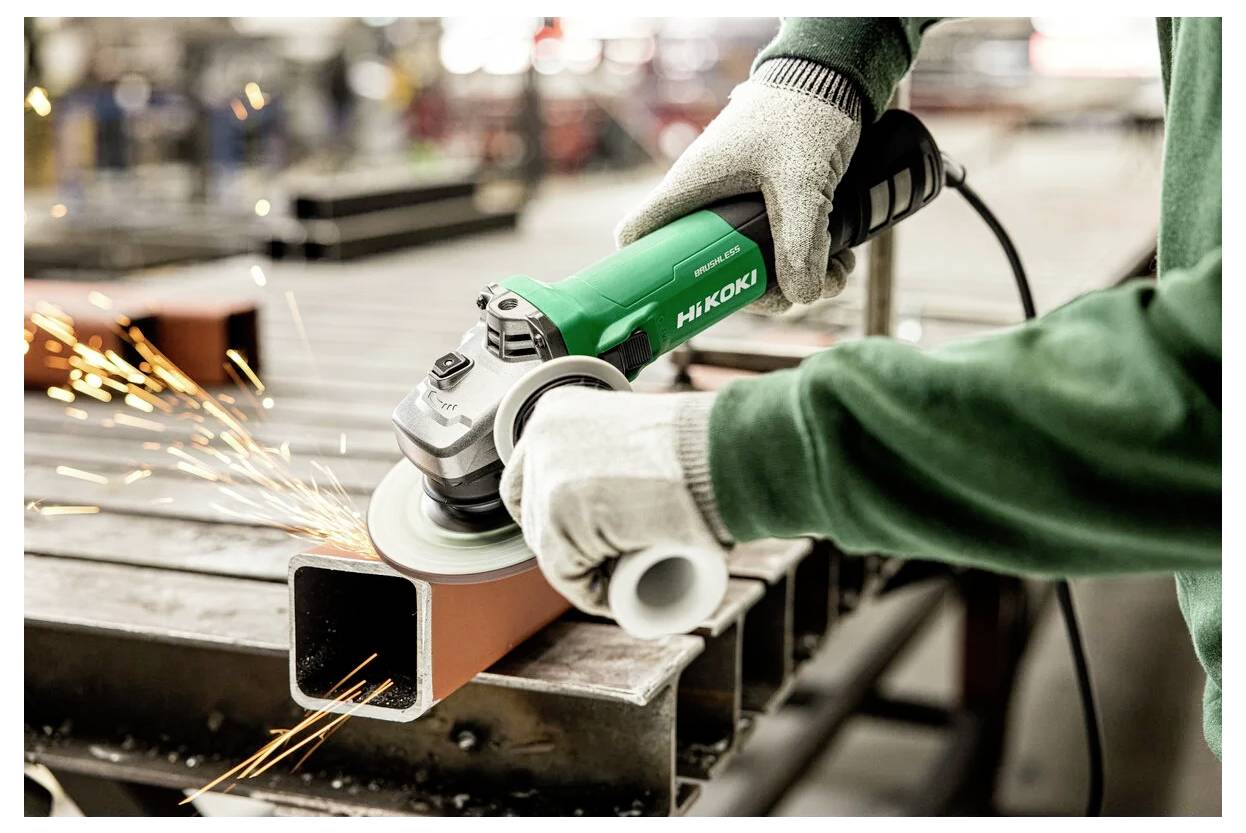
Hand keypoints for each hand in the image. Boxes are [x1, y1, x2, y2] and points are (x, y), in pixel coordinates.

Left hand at [499, 387, 729, 615]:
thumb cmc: (699, 446)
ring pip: (552, 549)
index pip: (526, 478)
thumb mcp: (635, 437)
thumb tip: (609, 494)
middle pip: (535, 514)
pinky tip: (618, 596)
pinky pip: (567, 573)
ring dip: (585, 571)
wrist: (723, 452)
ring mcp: (546, 479)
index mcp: (553, 413)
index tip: (585, 533)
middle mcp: (540, 440)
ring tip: (626, 577)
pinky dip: (591, 593)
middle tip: (614, 559)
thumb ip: (611, 453)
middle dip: (570, 545)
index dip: (551, 512)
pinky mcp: (561, 519)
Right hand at [616, 58, 862, 312]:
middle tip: (793, 293)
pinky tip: (842, 260)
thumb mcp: (801, 183)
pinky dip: (810, 261)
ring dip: (795, 279)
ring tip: (837, 272)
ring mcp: (739, 206)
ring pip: (752, 263)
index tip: (677, 301)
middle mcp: (709, 202)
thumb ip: (801, 243)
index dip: (646, 273)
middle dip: (754, 291)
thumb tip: (803, 297)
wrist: (837, 77)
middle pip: (708, 269)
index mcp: (691, 189)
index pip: (640, 235)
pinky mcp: (771, 205)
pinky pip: (780, 247)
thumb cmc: (803, 113)